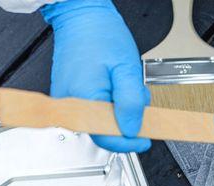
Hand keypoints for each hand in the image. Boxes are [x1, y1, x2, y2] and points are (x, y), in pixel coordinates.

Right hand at [41, 0, 150, 152]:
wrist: (81, 15)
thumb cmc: (100, 35)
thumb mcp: (126, 69)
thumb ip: (130, 102)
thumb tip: (131, 129)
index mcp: (83, 100)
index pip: (106, 137)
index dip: (128, 142)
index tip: (144, 139)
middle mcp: (71, 105)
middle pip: (102, 131)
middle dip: (126, 124)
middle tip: (142, 109)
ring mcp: (69, 101)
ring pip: (100, 121)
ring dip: (120, 112)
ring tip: (131, 91)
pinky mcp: (71, 96)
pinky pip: (94, 110)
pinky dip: (111, 105)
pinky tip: (119, 89)